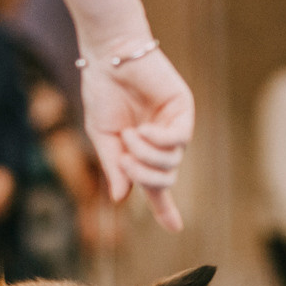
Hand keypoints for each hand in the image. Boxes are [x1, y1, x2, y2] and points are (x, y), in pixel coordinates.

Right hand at [80, 43, 193, 232]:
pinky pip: (178, 140)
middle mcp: (161, 142)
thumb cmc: (102, 92)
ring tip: (129, 135)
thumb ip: (114, 166)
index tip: (175, 228)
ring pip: (170, 164)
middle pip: (164, 180)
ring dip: (145, 156)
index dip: (166, 209)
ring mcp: (174, 126)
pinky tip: (142, 129)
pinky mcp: (183, 109)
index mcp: (142, 151)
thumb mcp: (102, 136)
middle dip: (143, 176)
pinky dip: (157, 141)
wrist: (108, 57)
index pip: (157, 186)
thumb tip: (121, 198)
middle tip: (124, 159)